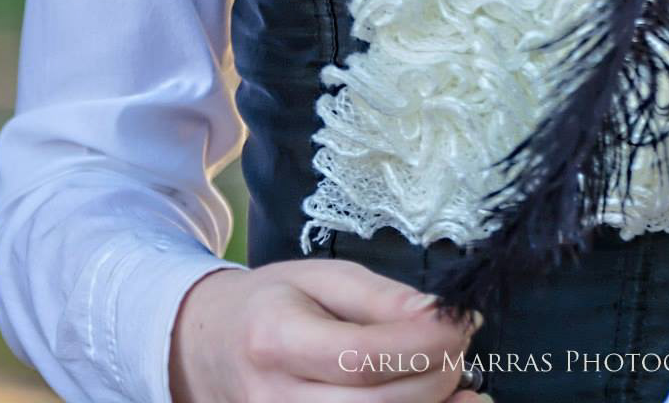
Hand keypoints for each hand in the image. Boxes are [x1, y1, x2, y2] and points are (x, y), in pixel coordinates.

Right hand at [168, 258, 486, 402]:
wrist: (206, 349)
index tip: (462, 321)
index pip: (361, 355)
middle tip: (460, 345)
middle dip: (436, 376)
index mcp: (275, 341)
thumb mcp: (318, 278)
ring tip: (457, 380)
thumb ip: (379, 296)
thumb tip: (438, 315)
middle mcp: (273, 401)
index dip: (423, 343)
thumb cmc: (270, 305)